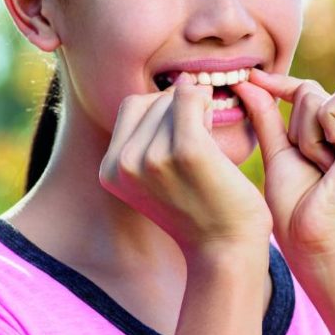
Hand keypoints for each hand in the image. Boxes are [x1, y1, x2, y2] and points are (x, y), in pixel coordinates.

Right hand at [99, 75, 271, 258]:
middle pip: (150, 100)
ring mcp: (152, 157)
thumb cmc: (200, 211)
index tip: (183, 138)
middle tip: (201, 141)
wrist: (225, 251)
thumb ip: (150, 140)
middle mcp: (124, 163)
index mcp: (110, 171)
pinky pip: (192, 98)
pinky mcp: (187, 150)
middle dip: (179, 110)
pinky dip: (207, 104)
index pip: (132, 107)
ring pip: (173, 98)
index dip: (162, 112)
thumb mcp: (157, 179)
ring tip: (208, 143)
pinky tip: (216, 128)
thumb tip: (178, 83)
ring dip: (197, 110)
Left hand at [233, 70, 334, 262]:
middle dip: (294, 125)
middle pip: (309, 92)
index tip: (250, 79)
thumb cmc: (295, 208)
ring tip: (317, 166)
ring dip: (305, 133)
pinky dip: (322, 127)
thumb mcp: (276, 153)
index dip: (278, 84)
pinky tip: (327, 157)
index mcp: (333, 133)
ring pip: (319, 97)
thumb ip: (267, 118)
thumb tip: (249, 82)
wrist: (313, 242)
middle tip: (305, 161)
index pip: (305, 91)